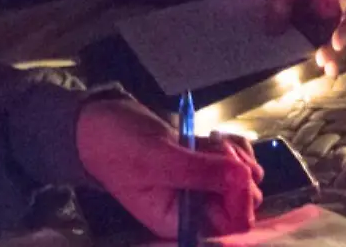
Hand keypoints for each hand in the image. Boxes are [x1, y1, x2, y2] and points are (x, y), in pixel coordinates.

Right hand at [76, 99, 262, 238]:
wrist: (101, 121)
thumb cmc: (119, 146)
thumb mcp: (157, 158)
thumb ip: (199, 171)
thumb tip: (244, 178)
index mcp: (177, 220)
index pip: (226, 224)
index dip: (239, 199)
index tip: (235, 169)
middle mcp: (192, 207)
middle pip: (239, 201)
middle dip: (239, 173)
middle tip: (221, 149)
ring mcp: (199, 184)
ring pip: (241, 177)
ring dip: (236, 155)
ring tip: (214, 140)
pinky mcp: (202, 162)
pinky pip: (234, 159)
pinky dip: (233, 146)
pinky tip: (217, 136)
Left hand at [264, 0, 345, 75]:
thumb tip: (274, 30)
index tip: (336, 42)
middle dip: (344, 46)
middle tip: (326, 63)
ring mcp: (333, 6)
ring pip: (342, 34)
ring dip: (335, 52)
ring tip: (324, 67)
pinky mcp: (320, 15)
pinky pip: (323, 34)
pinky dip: (320, 47)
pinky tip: (312, 61)